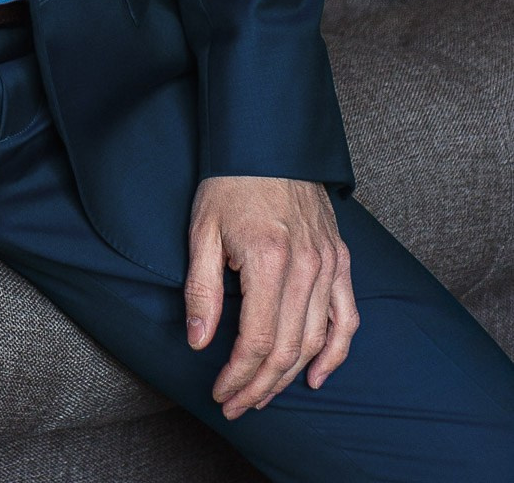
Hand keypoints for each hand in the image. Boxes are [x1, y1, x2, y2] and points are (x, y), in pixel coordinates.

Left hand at [184, 175, 358, 418]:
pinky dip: (334, 353)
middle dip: (260, 386)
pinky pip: (346, 318)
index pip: (258, 339)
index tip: (220, 392)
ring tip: (263, 395)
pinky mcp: (340, 259)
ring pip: (315, 340)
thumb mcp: (202, 230)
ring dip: (290, 376)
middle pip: (288, 348)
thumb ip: (202, 289)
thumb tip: (200, 342)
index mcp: (270, 259)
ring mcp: (329, 264)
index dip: (239, 375)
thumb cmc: (230, 183)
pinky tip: (315, 377)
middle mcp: (307, 266)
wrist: (268, 142)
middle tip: (237, 405)